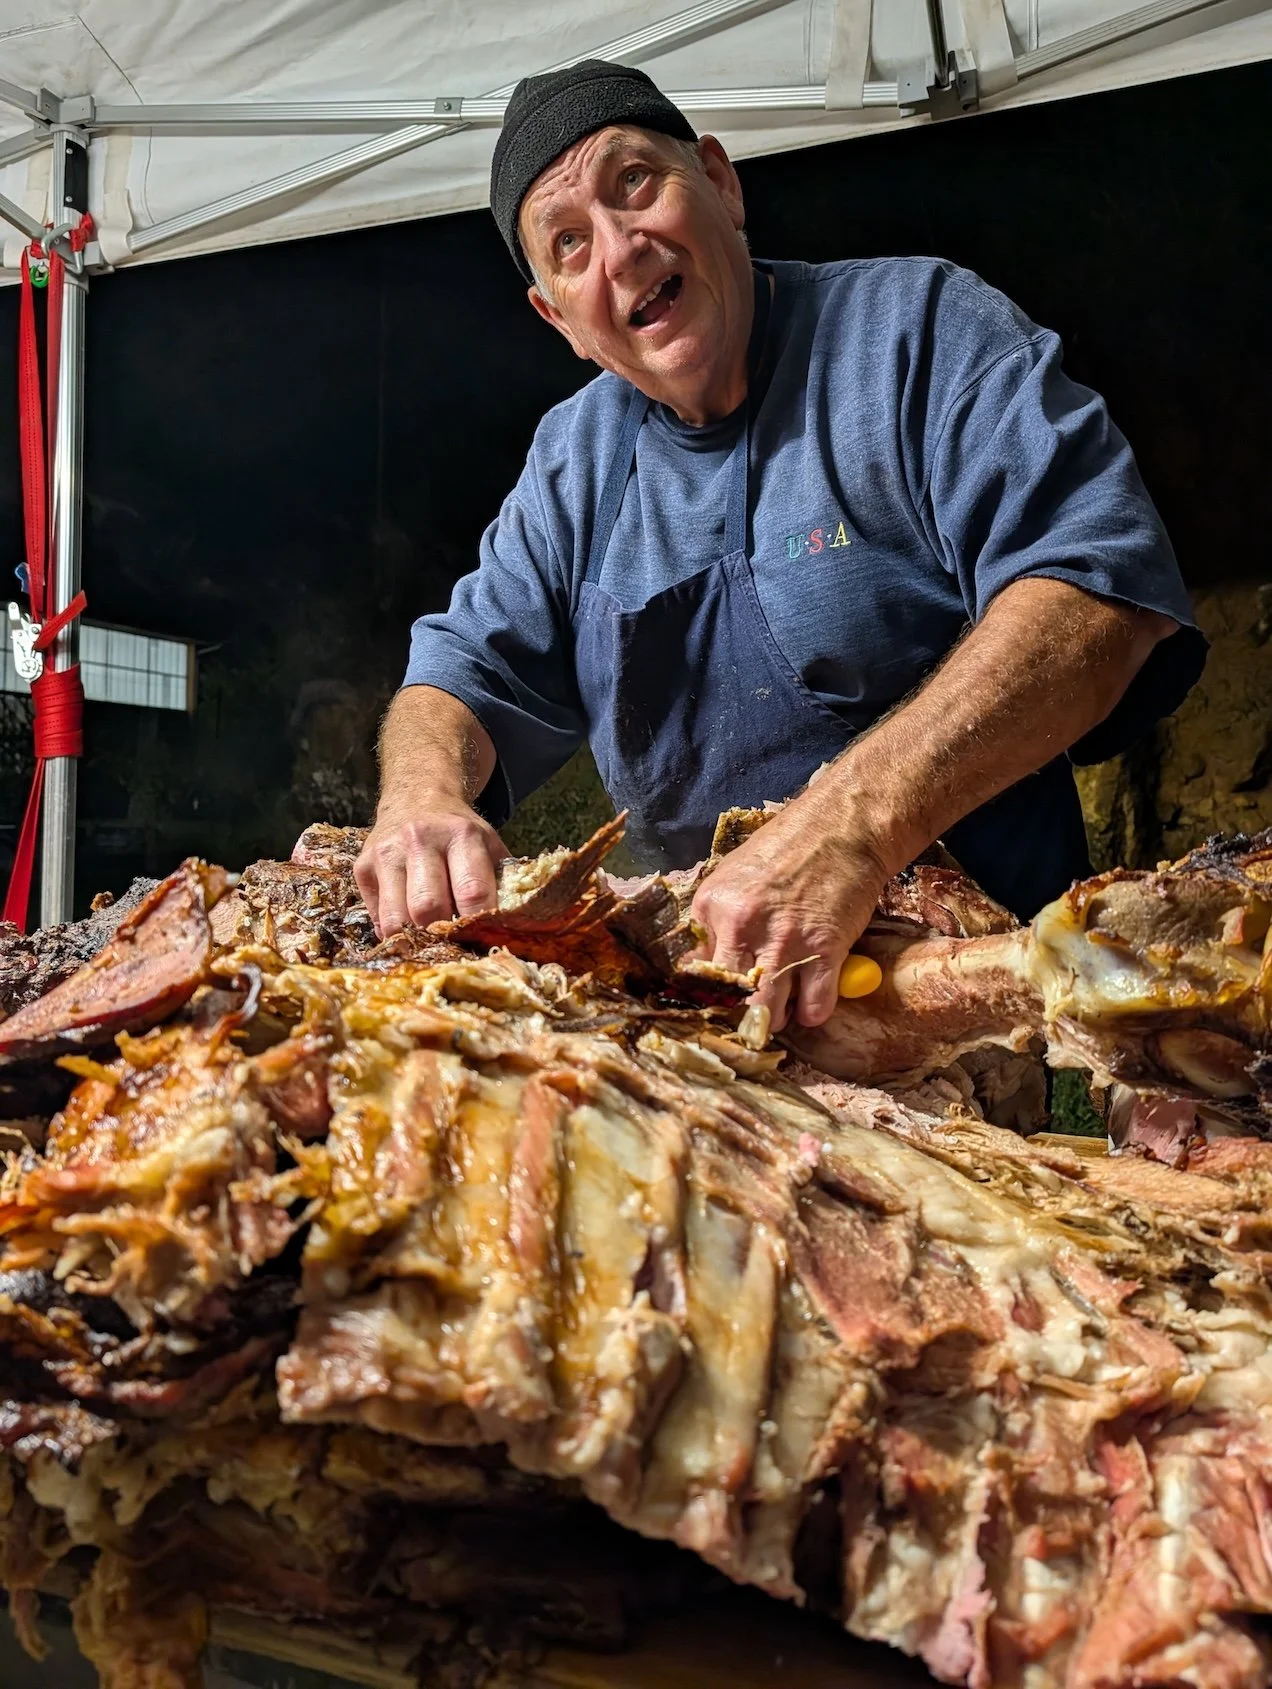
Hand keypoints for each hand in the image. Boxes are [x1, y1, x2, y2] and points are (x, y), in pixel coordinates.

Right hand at [354, 795, 507, 937]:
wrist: (417, 798)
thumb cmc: (461, 834)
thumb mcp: (490, 847)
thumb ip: (502, 883)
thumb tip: (511, 931)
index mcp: (461, 835)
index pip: (472, 892)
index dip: (476, 926)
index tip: (481, 941)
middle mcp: (419, 840)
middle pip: (427, 908)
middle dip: (442, 935)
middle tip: (452, 943)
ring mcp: (386, 853)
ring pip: (395, 919)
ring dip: (414, 939)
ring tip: (429, 941)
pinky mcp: (362, 867)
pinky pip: (377, 918)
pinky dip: (394, 932)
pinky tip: (409, 925)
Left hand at [690, 797, 889, 1030]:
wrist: (841, 828)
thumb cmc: (786, 848)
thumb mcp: (732, 876)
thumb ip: (714, 920)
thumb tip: (702, 965)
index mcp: (713, 906)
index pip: (698, 972)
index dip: (713, 992)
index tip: (725, 999)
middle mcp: (743, 927)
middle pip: (731, 999)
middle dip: (741, 1014)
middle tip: (752, 1012)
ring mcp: (785, 941)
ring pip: (769, 1013)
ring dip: (776, 1018)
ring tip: (783, 1006)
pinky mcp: (826, 950)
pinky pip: (816, 1006)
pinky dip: (814, 1012)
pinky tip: (812, 1000)